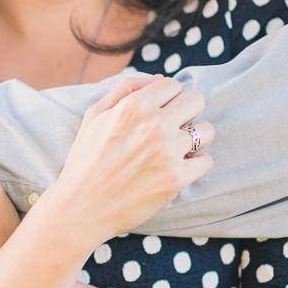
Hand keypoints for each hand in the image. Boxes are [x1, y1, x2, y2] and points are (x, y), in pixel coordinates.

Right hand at [39, 76, 213, 246]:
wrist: (81, 208)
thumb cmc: (85, 161)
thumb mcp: (95, 115)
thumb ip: (126, 89)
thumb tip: (160, 79)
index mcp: (133, 106)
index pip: (173, 85)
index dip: (168, 98)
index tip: (161, 112)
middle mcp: (154, 125)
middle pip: (196, 101)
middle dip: (186, 112)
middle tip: (173, 128)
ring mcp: (167, 152)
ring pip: (206, 131)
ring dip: (196, 139)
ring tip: (177, 150)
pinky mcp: (176, 179)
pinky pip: (206, 162)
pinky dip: (196, 166)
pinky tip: (178, 169)